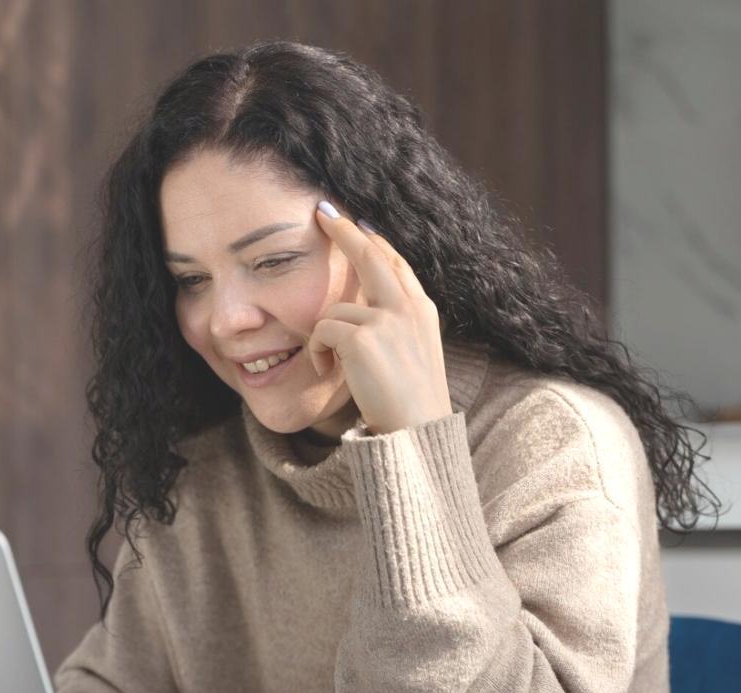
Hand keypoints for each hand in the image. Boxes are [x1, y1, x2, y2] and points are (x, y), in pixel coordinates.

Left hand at [309, 202, 450, 434]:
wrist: (418, 431)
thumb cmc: (413, 404)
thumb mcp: (416, 354)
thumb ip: (398, 327)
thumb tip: (367, 312)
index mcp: (423, 311)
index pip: (396, 264)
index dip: (375, 242)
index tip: (358, 225)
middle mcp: (408, 308)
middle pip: (371, 254)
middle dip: (344, 229)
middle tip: (323, 213)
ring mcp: (386, 320)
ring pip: (335, 310)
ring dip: (324, 338)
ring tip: (330, 365)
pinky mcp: (362, 338)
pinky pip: (323, 331)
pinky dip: (318, 351)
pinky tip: (326, 371)